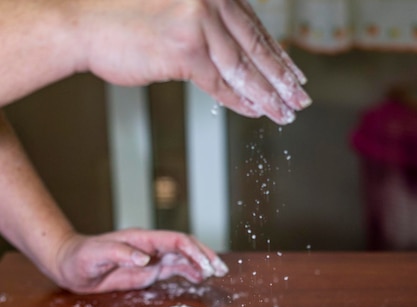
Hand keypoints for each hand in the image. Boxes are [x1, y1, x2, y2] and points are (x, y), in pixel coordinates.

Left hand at [54, 228, 228, 292]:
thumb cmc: (81, 257)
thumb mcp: (97, 254)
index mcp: (143, 239)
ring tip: (217, 274)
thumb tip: (146, 259)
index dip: (194, 251)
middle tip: (221, 270)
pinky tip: (200, 279)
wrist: (70, 265)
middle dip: (205, 256)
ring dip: (201, 264)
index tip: (206, 265)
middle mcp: (151, 246)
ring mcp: (151, 258)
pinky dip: (189, 272)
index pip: (176, 241)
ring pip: (183, 258)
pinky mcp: (148, 270)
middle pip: (185, 247)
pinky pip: (174, 269)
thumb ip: (121, 254)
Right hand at [77, 0, 310, 123]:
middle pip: (256, 46)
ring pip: (243, 68)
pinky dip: (241, 100)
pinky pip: (221, 83)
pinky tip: (258, 111)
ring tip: (285, 113)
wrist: (85, 25)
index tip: (294, 74)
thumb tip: (234, 55)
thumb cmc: (123, 20)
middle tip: (300, 99)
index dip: (276, 54)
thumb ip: (207, 26)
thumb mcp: (175, 13)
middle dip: (282, 78)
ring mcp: (198, 23)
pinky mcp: (185, 50)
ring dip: (267, 94)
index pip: (254, 27)